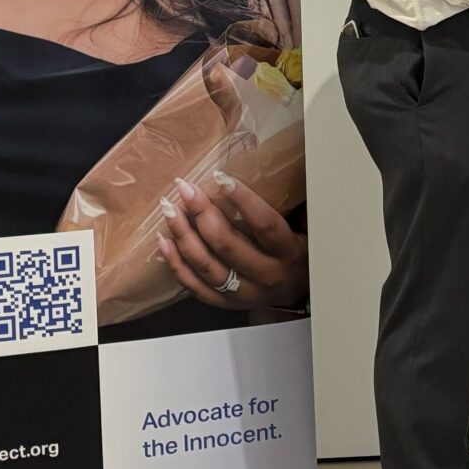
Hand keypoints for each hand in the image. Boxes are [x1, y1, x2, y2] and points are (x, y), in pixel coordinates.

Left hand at [158, 173, 309, 311]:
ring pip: (205, 264)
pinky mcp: (225, 303)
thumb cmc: (296, 253)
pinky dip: (176, 263)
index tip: (221, 177)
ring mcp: (243, 293)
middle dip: (201, 212)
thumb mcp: (304, 230)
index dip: (243, 199)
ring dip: (183, 235)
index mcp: (288, 252)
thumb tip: (272, 165)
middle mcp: (266, 274)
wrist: (297, 294)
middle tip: (185, 188)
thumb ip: (290, 206)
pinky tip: (164, 241)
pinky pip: (193, 285)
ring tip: (170, 209)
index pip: (264, 224)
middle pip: (227, 244)